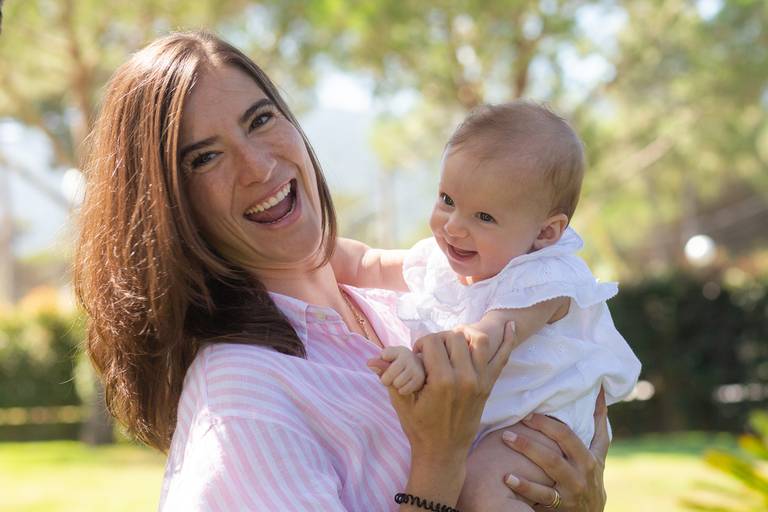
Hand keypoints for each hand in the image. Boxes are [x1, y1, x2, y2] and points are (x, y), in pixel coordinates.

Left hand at [369, 346, 425, 394]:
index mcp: (399, 350)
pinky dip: (402, 390)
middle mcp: (409, 357)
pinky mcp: (420, 379)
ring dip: (396, 385)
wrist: (419, 370)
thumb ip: (378, 363)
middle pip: (388, 374)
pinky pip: (404, 390)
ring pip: (396, 383)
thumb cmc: (398, 366)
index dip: (381, 362)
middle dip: (386, 379)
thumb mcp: (387, 362)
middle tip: (391, 377)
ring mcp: (415, 368)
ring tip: (400, 380)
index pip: (385, 355)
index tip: (386, 361)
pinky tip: (406, 384)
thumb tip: (369, 363)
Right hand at [384, 322, 517, 462]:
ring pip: (478, 340)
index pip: (433, 340)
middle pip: (454, 336)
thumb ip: (389, 376)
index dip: (422, 344)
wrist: (443, 452)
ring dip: (465, 335)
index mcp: (441, 381)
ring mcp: (480, 381)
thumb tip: (372, 359)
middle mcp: (465, 378)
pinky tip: (510, 325)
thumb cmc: (419, 426)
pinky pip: (502, 358)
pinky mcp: (489, 386)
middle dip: (440, 339)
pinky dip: (508, 340)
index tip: (418, 356)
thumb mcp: (402, 401)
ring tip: (454, 341)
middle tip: (433, 353)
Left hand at [502, 389, 608, 511]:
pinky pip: (541, 495)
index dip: (553, 420)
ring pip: (551, 465)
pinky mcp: (560, 506)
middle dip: (541, 427)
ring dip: (528, 449)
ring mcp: (572, 488)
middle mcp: (583, 471)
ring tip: (506, 438)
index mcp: (590, 456)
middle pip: (564, 442)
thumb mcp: (598, 454)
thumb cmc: (590, 476)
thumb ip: (598, 424)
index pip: (572, 433)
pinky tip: (507, 477)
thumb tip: (600, 389)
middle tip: (518, 417)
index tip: (531, 409)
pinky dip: (524, 486)